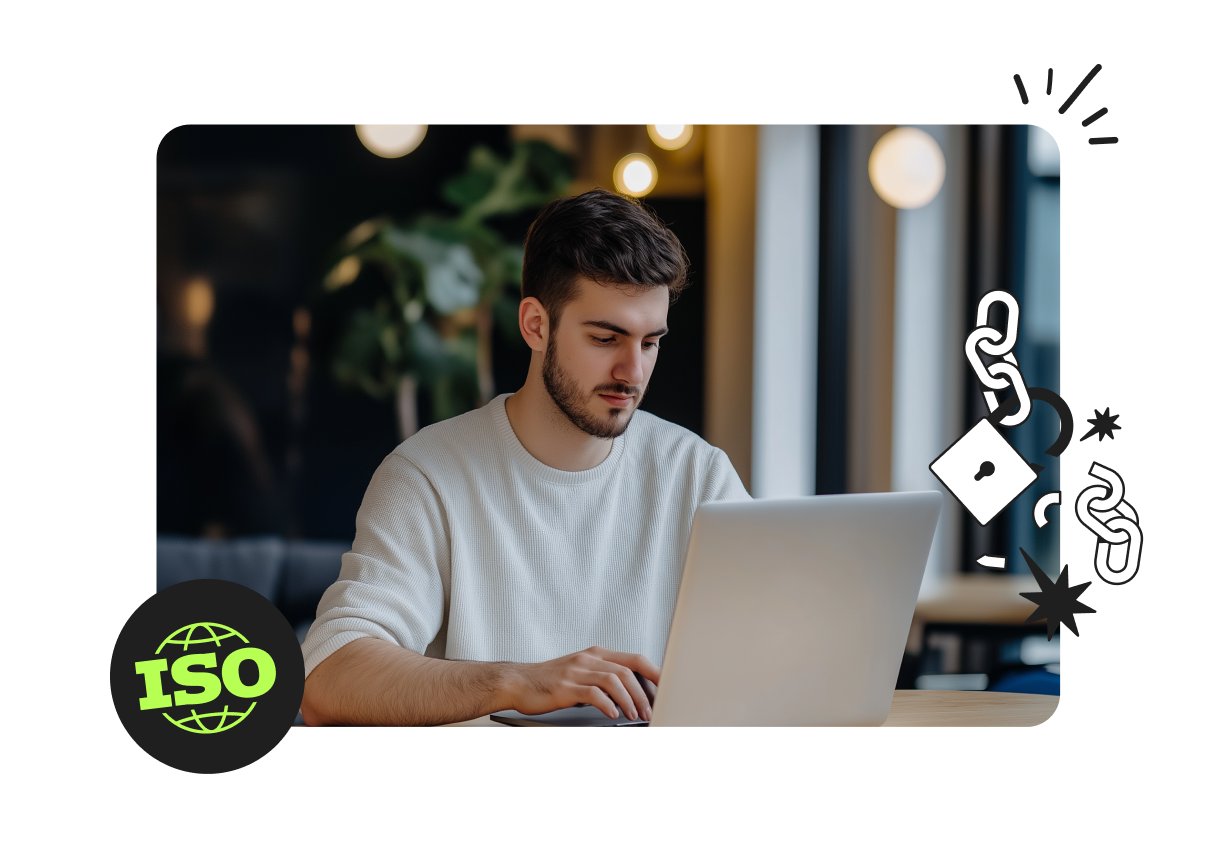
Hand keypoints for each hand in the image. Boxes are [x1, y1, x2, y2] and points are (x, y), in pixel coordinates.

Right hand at [506, 646, 660, 721]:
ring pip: (615, 680)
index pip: (634, 659)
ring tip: (634, 715)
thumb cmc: (549, 681)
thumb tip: (632, 692)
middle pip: (628, 670)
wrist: (518, 682)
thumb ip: (604, 677)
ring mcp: (577, 671)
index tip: (668, 687)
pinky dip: (607, 704)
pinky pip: (594, 693)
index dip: (655, 672)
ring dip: (629, 700)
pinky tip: (612, 714)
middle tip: (650, 711)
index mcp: (596, 654)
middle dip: (645, 693)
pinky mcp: (566, 686)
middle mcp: (589, 659)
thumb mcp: (581, 673)